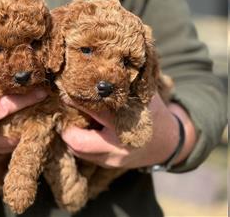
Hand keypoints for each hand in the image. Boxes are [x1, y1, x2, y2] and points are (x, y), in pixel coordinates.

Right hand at [0, 63, 47, 163]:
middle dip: (33, 118)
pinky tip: (17, 122)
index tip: (43, 90)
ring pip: (12, 142)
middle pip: (15, 131)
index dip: (25, 100)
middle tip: (45, 103)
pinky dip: (13, 134)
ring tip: (34, 111)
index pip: (4, 108)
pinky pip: (4, 147)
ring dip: (25, 127)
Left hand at [61, 93, 196, 168]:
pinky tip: (79, 129)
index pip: (98, 113)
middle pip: (80, 143)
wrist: (168, 143)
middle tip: (62, 112)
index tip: (66, 91)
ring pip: (79, 151)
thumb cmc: (154, 114)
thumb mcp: (145, 96)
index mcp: (130, 125)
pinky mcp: (109, 165)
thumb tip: (103, 64)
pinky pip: (86, 155)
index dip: (78, 101)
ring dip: (70, 135)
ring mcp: (113, 160)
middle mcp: (119, 147)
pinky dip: (79, 142)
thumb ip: (126, 84)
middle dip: (66, 127)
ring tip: (68, 118)